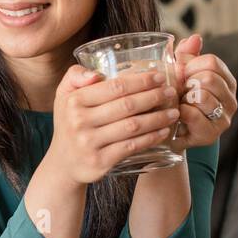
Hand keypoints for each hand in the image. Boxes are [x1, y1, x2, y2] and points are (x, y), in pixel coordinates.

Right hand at [47, 62, 181, 185]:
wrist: (63, 163)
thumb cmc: (69, 123)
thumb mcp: (64, 96)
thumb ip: (75, 76)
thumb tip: (96, 74)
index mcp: (74, 101)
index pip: (114, 87)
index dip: (140, 81)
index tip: (159, 76)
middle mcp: (80, 122)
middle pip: (127, 105)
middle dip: (154, 97)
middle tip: (171, 92)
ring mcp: (90, 143)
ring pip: (133, 126)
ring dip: (157, 118)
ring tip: (174, 112)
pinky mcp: (100, 162)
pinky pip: (131, 146)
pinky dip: (151, 138)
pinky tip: (163, 132)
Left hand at [167, 33, 237, 152]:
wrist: (171, 134)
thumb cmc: (178, 101)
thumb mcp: (181, 75)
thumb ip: (187, 56)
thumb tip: (194, 37)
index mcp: (226, 81)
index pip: (211, 62)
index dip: (190, 66)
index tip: (182, 76)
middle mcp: (231, 100)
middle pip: (208, 78)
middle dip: (186, 83)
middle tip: (178, 93)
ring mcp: (223, 118)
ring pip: (202, 96)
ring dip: (183, 99)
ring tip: (178, 104)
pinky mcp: (210, 134)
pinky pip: (193, 114)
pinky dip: (180, 112)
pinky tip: (176, 116)